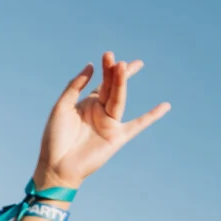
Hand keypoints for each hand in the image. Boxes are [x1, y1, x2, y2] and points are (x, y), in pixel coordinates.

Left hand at [36, 52, 171, 189]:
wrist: (55, 165)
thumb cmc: (55, 137)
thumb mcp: (62, 106)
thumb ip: (75, 86)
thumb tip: (91, 65)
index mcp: (88, 103)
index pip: (103, 81)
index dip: (108, 68)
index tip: (110, 55)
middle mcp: (101, 111)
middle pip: (112, 87)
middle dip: (114, 73)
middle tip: (117, 60)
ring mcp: (110, 124)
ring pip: (119, 99)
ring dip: (121, 83)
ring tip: (124, 66)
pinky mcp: (117, 137)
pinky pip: (138, 125)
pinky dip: (151, 116)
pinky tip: (165, 106)